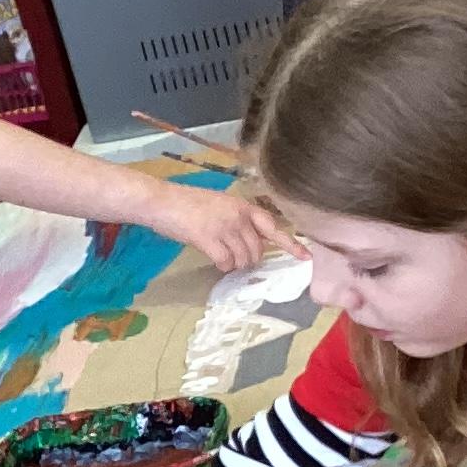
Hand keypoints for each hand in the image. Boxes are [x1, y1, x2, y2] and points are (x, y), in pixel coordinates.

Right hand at [141, 178, 279, 272]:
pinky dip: (221, 265)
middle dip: (248, 259)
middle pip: (257, 250)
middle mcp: (238, 216)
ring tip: (219, 255)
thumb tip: (250, 242)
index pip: (272, 226)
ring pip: (243, 259)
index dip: (290, 243)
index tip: (305, 257)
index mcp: (242, 206)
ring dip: (234, 264)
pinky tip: (213, 258)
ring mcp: (224, 227)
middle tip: (232, 256)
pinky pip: (225, 263)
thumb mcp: (218, 205)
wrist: (161, 201)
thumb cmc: (186, 204)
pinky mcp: (209, 239)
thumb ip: (237, 220)